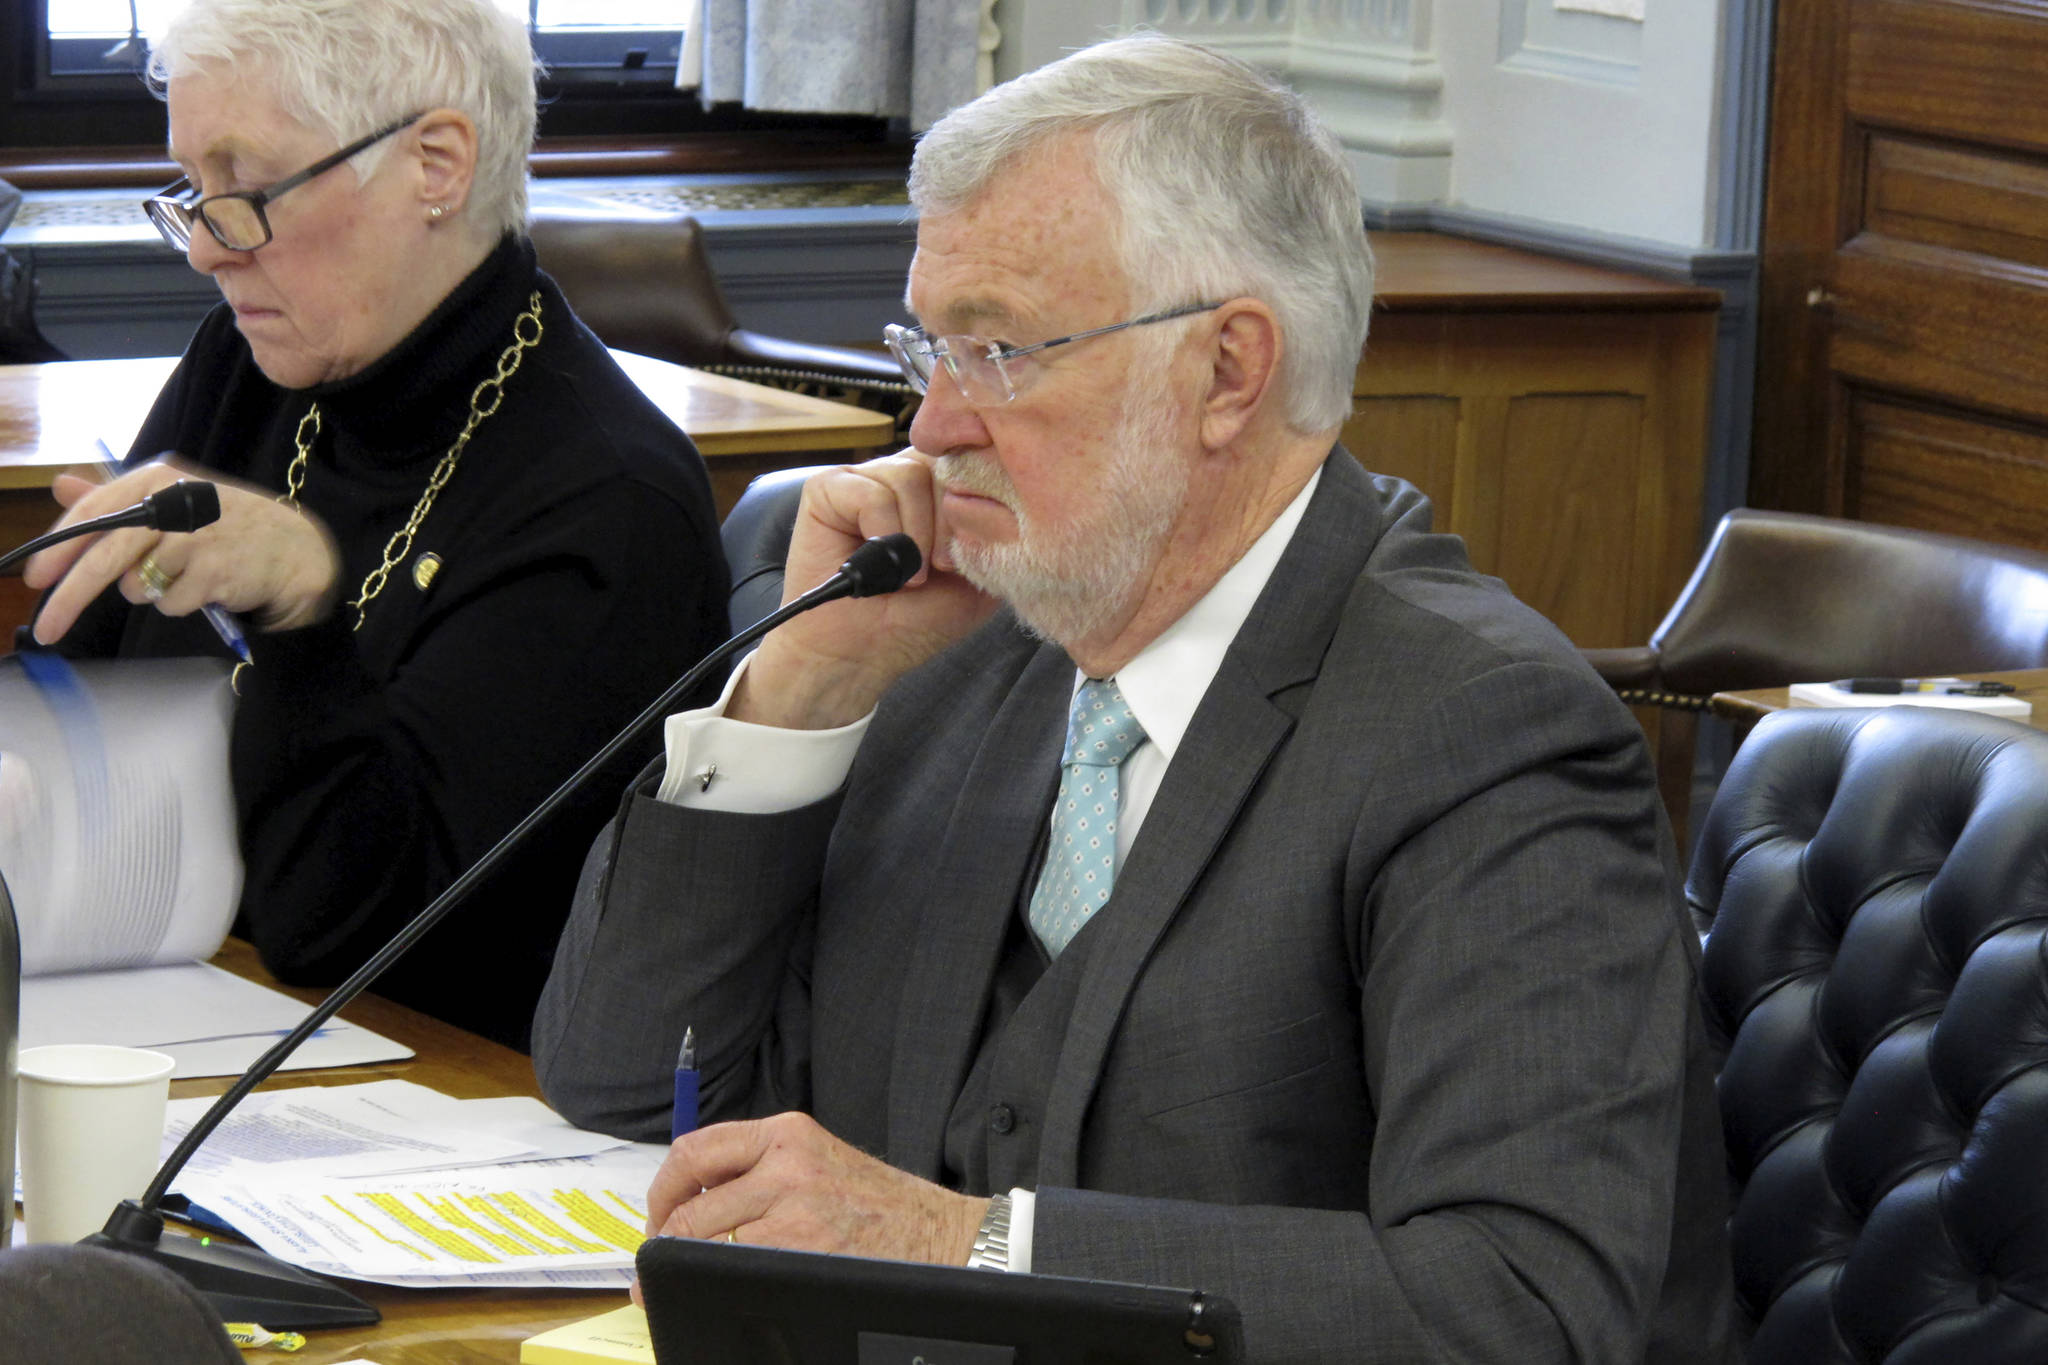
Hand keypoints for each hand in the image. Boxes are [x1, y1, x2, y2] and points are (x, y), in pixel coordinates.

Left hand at [23, 461, 341, 643]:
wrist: (297, 547)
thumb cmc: (228, 524)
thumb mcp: (172, 499)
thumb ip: (117, 499)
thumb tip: (61, 484)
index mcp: (159, 479)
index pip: (95, 512)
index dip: (58, 547)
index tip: (35, 579)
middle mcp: (176, 503)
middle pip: (107, 556)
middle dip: (71, 597)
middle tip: (48, 629)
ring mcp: (198, 537)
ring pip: (139, 586)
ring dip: (151, 592)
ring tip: (185, 576)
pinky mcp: (215, 571)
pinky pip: (171, 602)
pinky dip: (181, 603)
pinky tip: (207, 586)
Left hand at [639, 1112, 984, 1269]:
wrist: (943, 1237)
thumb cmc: (885, 1209)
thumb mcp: (821, 1163)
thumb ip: (763, 1170)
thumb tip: (694, 1205)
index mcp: (787, 1132)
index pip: (696, 1150)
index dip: (663, 1191)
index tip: (659, 1218)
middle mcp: (786, 1160)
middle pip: (690, 1201)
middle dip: (665, 1240)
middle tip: (660, 1264)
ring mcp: (793, 1205)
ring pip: (704, 1240)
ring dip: (688, 1266)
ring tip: (688, 1281)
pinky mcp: (801, 1247)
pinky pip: (734, 1267)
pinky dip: (718, 1281)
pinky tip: (727, 1289)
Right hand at [733, 452, 996, 729]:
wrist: (861, 652)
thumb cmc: (918, 617)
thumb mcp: (980, 573)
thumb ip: (997, 529)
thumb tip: (1006, 486)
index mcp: (942, 487)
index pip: (975, 458)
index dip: (979, 503)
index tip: (967, 554)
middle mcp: (905, 473)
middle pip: (944, 461)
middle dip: (950, 521)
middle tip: (942, 568)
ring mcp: (866, 477)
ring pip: (910, 474)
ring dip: (918, 533)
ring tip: (911, 574)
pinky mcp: (828, 488)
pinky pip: (872, 492)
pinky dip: (884, 530)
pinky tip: (881, 565)